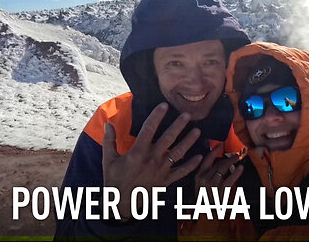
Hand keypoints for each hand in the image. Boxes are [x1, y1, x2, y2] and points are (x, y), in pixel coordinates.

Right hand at [102, 102, 202, 219]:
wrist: (121, 203)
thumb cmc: (114, 180)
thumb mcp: (108, 160)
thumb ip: (109, 141)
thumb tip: (108, 124)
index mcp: (137, 152)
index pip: (149, 129)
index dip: (157, 116)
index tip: (164, 105)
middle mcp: (152, 159)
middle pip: (168, 138)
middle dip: (179, 125)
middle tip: (188, 114)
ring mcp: (161, 170)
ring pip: (178, 152)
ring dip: (189, 141)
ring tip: (198, 131)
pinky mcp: (166, 180)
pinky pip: (181, 172)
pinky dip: (191, 165)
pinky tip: (200, 157)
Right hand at [195, 145, 243, 202]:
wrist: (204, 214)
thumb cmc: (204, 198)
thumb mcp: (201, 184)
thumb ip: (207, 173)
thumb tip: (219, 162)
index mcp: (198, 175)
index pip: (207, 159)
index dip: (215, 150)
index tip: (221, 145)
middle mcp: (204, 179)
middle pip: (217, 163)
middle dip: (227, 157)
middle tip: (235, 154)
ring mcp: (212, 185)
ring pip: (223, 169)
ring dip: (232, 162)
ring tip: (238, 158)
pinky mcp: (220, 192)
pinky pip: (230, 179)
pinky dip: (236, 173)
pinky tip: (241, 168)